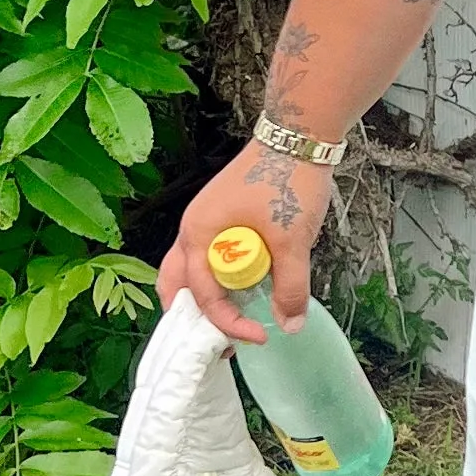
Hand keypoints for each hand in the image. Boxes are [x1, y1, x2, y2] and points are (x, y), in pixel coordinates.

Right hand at [159, 141, 340, 341]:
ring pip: (191, 271)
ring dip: (206, 298)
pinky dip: (219, 279)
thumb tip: (289, 324)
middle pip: (176, 285)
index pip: (203, 296)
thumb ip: (290, 286)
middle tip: (223, 341)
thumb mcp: (292, 240)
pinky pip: (209, 257)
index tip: (258, 337)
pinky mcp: (221, 217)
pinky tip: (245, 288)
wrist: (298, 135)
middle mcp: (192, 230)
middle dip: (195, 317)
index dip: (228, 323)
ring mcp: (204, 222)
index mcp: (198, 235)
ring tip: (232, 319)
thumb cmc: (287, 181)